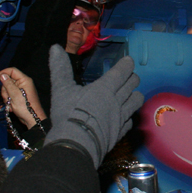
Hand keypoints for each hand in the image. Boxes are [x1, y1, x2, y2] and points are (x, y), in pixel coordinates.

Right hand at [0, 67, 45, 127]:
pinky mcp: (18, 96)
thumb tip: (3, 75)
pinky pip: (9, 95)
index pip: (12, 70)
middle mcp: (23, 83)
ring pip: (7, 89)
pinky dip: (9, 101)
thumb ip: (8, 84)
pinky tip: (12, 107)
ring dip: (6, 97)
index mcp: (24, 80)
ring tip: (11, 104)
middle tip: (8, 98)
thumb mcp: (14, 94)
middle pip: (8, 81)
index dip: (3, 73)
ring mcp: (20, 90)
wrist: (31, 119)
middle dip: (5, 90)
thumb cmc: (25, 106)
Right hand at [44, 45, 143, 167]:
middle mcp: (117, 100)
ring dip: (134, 95)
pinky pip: (130, 121)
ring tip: (129, 95)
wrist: (76, 145)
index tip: (127, 61)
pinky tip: (123, 118)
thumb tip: (55, 47)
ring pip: (137, 101)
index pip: (123, 71)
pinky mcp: (121, 132)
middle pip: (133, 83)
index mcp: (105, 87)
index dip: (127, 64)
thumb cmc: (68, 114)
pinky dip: (128, 117)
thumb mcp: (61, 89)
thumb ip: (60, 68)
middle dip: (131, 77)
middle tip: (126, 77)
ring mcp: (121, 117)